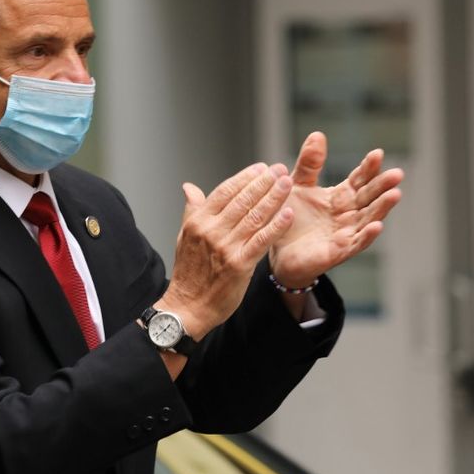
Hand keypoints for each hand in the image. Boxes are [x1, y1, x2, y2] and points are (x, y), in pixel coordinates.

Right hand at [160, 162, 295, 339]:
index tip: (261, 168)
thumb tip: (189, 187)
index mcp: (198, 221)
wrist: (188, 306)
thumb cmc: (189, 272)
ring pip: (255, 216)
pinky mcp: (239, 264)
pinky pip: (261, 240)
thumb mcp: (184, 236)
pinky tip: (288, 214)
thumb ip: (192, 210)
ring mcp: (226, 247)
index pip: (225, 191)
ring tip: (287, 184)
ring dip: (274, 198)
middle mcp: (211, 231)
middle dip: (264, 182)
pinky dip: (276, 226)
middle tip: (280, 170)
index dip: (245, 178)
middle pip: (242, 200)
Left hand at [269, 132, 403, 288]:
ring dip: (382, 208)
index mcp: (340, 197)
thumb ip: (309, 164)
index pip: (359, 180)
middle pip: (369, 198)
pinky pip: (355, 243)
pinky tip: (377, 226)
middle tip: (397, 173)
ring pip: (368, 219)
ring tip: (395, 194)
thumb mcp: (297, 185)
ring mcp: (345, 233)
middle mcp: (348, 214)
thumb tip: (318, 134)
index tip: (378, 153)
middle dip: (383, 186)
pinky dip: (366, 235)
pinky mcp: (337, 252)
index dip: (369, 168)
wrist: (274, 248)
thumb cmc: (289, 217)